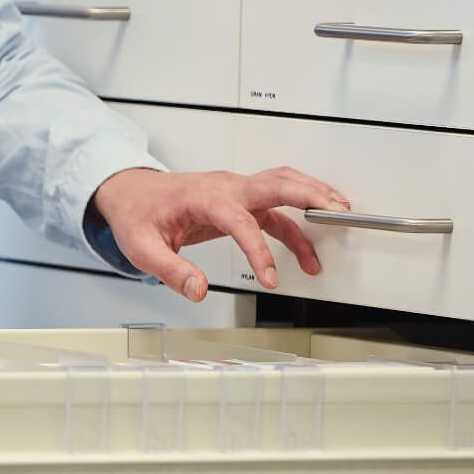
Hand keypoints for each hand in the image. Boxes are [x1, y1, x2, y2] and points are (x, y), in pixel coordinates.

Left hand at [90, 166, 352, 302]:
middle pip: (274, 183)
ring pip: (282, 185)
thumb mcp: (142, 247)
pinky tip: (311, 251)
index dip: (259, 251)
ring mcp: (235, 191)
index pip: (239, 220)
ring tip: (341, 217)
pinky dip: (298, 224)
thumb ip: (171, 270)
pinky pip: (277, 208)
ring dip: (312, 198)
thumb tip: (199, 290)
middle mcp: (224, 187)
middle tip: (337, 211)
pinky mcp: (240, 202)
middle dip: (308, 194)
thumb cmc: (138, 214)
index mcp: (202, 196)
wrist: (132, 193)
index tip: (271, 280)